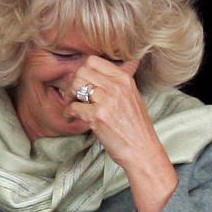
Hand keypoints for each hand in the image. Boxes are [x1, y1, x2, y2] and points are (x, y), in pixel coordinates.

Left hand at [67, 56, 178, 211]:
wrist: (143, 150)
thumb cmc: (137, 128)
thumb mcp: (134, 97)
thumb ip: (121, 82)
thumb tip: (112, 69)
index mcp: (124, 79)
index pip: (93, 61)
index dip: (83, 70)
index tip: (83, 81)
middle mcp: (116, 87)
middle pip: (81, 71)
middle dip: (74, 83)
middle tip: (75, 96)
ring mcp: (107, 101)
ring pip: (75, 86)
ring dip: (70, 97)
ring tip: (74, 106)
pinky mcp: (97, 117)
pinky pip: (73, 107)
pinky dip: (68, 113)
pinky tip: (72, 118)